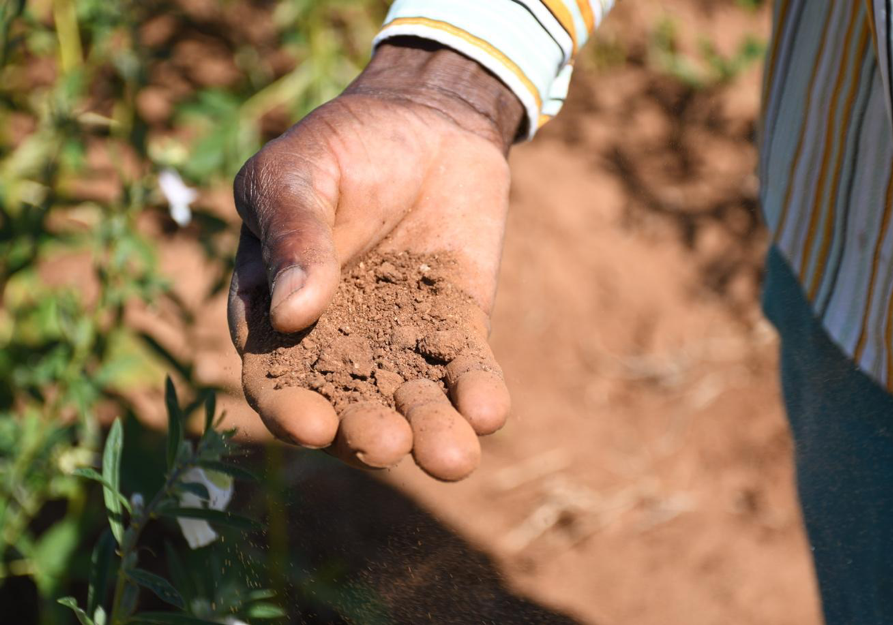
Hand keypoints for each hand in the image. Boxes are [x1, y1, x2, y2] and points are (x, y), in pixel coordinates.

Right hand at [228, 39, 522, 480]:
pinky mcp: (457, 328)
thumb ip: (292, 239)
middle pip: (348, 407)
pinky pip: (467, 369)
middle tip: (388, 444)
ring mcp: (400, 340)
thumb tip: (289, 316)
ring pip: (413, 402)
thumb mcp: (296, 176)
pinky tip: (490, 410)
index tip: (312, 427)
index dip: (289, 410)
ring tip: (453, 456)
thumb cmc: (342, 144)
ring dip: (431, 433)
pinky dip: (478, 394)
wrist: (427, 118)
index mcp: (277, 316)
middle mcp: (338, 343)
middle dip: (367, 434)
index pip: (276, 379)